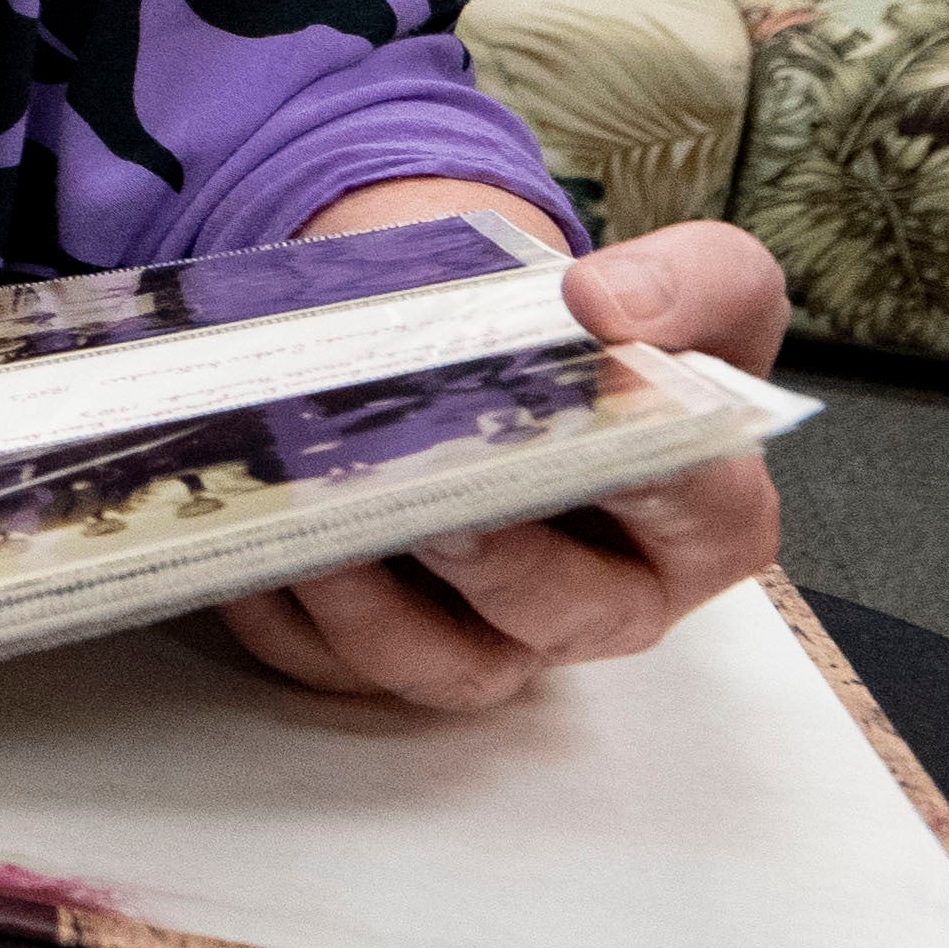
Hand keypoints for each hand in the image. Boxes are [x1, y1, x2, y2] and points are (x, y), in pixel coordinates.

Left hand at [219, 211, 793, 716]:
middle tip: (432, 495)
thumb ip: (691, 284)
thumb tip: (603, 306)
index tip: (581, 409)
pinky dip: (283, 613)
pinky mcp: (397, 653)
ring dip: (370, 602)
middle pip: (563, 609)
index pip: (699, 508)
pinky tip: (246, 546)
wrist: (506, 358)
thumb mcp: (698, 287)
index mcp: (702, 524)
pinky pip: (334, 663)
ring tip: (316, 524)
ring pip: (442, 662)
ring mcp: (499, 640)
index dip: (649, 470)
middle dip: (496, 557)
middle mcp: (607, 603)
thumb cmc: (610, 343)